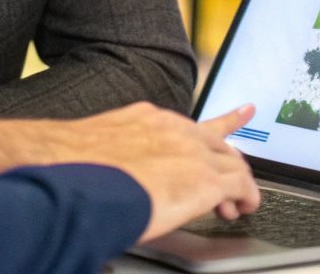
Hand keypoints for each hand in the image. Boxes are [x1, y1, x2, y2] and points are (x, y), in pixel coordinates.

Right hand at [76, 102, 262, 240]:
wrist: (73, 174)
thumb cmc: (73, 166)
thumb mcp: (101, 146)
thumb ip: (121, 150)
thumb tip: (116, 169)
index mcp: (149, 120)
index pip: (191, 122)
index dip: (222, 123)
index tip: (243, 112)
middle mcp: (174, 128)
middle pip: (217, 142)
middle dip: (228, 161)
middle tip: (233, 182)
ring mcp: (191, 150)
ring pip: (232, 161)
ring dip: (236, 183)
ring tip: (238, 203)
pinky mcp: (204, 177)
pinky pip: (239, 184)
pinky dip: (246, 197)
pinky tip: (244, 207)